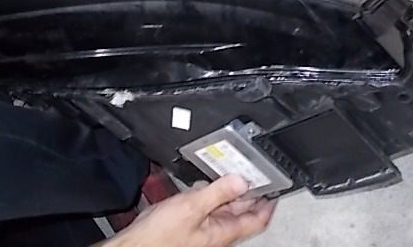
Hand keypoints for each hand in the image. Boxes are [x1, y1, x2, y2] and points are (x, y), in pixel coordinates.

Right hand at [101, 175, 276, 246]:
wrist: (136, 245)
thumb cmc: (160, 237)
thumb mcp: (192, 207)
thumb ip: (218, 192)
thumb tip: (241, 180)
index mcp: (223, 232)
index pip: (258, 219)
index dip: (269, 203)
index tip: (276, 187)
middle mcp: (217, 233)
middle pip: (242, 212)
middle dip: (249, 192)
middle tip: (255, 174)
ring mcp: (204, 230)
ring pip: (225, 209)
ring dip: (230, 192)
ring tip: (233, 174)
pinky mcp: (191, 225)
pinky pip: (209, 208)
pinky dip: (211, 195)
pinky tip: (206, 185)